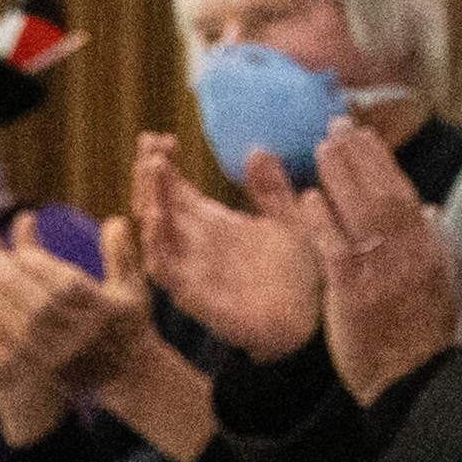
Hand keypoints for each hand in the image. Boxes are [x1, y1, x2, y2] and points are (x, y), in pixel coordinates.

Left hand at [0, 213, 157, 394]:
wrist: (129, 375)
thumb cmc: (126, 323)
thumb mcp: (131, 288)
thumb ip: (121, 254)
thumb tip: (114, 221)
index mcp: (104, 309)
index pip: (67, 285)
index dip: (41, 266)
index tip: (21, 251)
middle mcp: (85, 333)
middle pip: (42, 306)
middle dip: (13, 280)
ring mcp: (66, 354)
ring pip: (26, 328)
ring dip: (0, 301)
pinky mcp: (48, 372)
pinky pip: (18, 352)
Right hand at [134, 133, 320, 362]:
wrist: (313, 324)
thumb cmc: (301, 277)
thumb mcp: (290, 222)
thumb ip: (272, 191)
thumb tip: (257, 150)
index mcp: (214, 224)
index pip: (175, 189)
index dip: (162, 164)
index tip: (160, 136)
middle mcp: (195, 244)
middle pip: (157, 204)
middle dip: (148, 175)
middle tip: (150, 145)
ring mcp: (191, 268)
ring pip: (154, 232)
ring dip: (149, 199)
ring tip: (153, 168)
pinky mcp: (194, 294)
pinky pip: (165, 269)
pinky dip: (156, 243)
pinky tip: (157, 217)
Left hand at [305, 118, 461, 405]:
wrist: (414, 379)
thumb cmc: (422, 335)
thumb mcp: (441, 283)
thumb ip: (436, 243)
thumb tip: (431, 208)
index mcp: (429, 249)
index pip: (404, 194)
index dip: (383, 162)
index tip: (364, 135)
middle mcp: (409, 253)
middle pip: (384, 192)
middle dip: (361, 156)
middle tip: (337, 125)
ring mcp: (381, 270)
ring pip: (362, 212)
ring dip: (342, 176)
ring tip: (322, 145)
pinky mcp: (354, 292)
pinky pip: (337, 247)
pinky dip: (324, 220)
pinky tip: (308, 197)